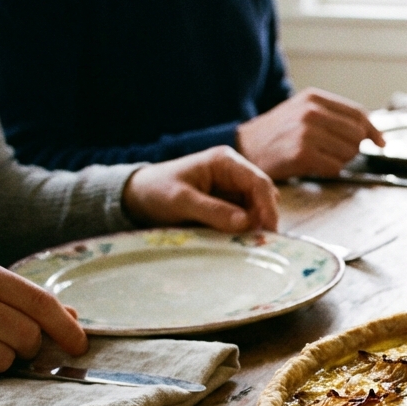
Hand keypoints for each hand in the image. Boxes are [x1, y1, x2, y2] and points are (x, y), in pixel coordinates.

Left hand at [123, 146, 279, 232]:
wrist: (137, 196)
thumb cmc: (156, 191)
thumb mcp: (181, 201)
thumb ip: (213, 211)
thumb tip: (246, 223)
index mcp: (225, 162)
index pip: (259, 182)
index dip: (267, 207)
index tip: (269, 231)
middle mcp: (234, 172)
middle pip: (262, 195)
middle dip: (263, 217)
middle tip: (260, 242)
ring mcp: (232, 188)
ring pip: (256, 207)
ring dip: (255, 224)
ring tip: (249, 243)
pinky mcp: (228, 203)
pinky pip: (245, 216)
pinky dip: (245, 228)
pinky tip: (240, 240)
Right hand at [236, 87, 384, 179]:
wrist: (245, 147)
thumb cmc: (278, 133)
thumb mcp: (303, 112)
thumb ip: (335, 117)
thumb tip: (374, 135)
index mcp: (314, 98)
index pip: (358, 113)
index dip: (373, 130)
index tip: (380, 142)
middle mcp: (311, 112)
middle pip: (357, 134)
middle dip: (353, 147)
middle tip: (335, 152)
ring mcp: (306, 132)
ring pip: (349, 152)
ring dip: (340, 160)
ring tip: (320, 157)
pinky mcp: (302, 154)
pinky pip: (335, 167)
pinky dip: (329, 170)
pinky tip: (313, 166)